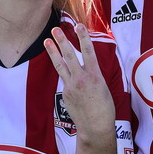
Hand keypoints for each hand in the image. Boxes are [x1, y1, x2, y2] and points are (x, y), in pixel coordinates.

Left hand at [44, 23, 115, 142]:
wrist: (95, 127)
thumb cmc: (105, 109)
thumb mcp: (104, 88)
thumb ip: (94, 75)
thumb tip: (88, 68)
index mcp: (95, 76)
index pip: (89, 52)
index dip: (83, 38)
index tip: (79, 26)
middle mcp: (82, 79)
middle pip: (70, 55)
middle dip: (62, 41)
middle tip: (56, 29)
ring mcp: (71, 86)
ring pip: (60, 65)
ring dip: (53, 51)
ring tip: (47, 40)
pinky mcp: (65, 93)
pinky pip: (64, 78)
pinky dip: (63, 71)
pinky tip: (62, 66)